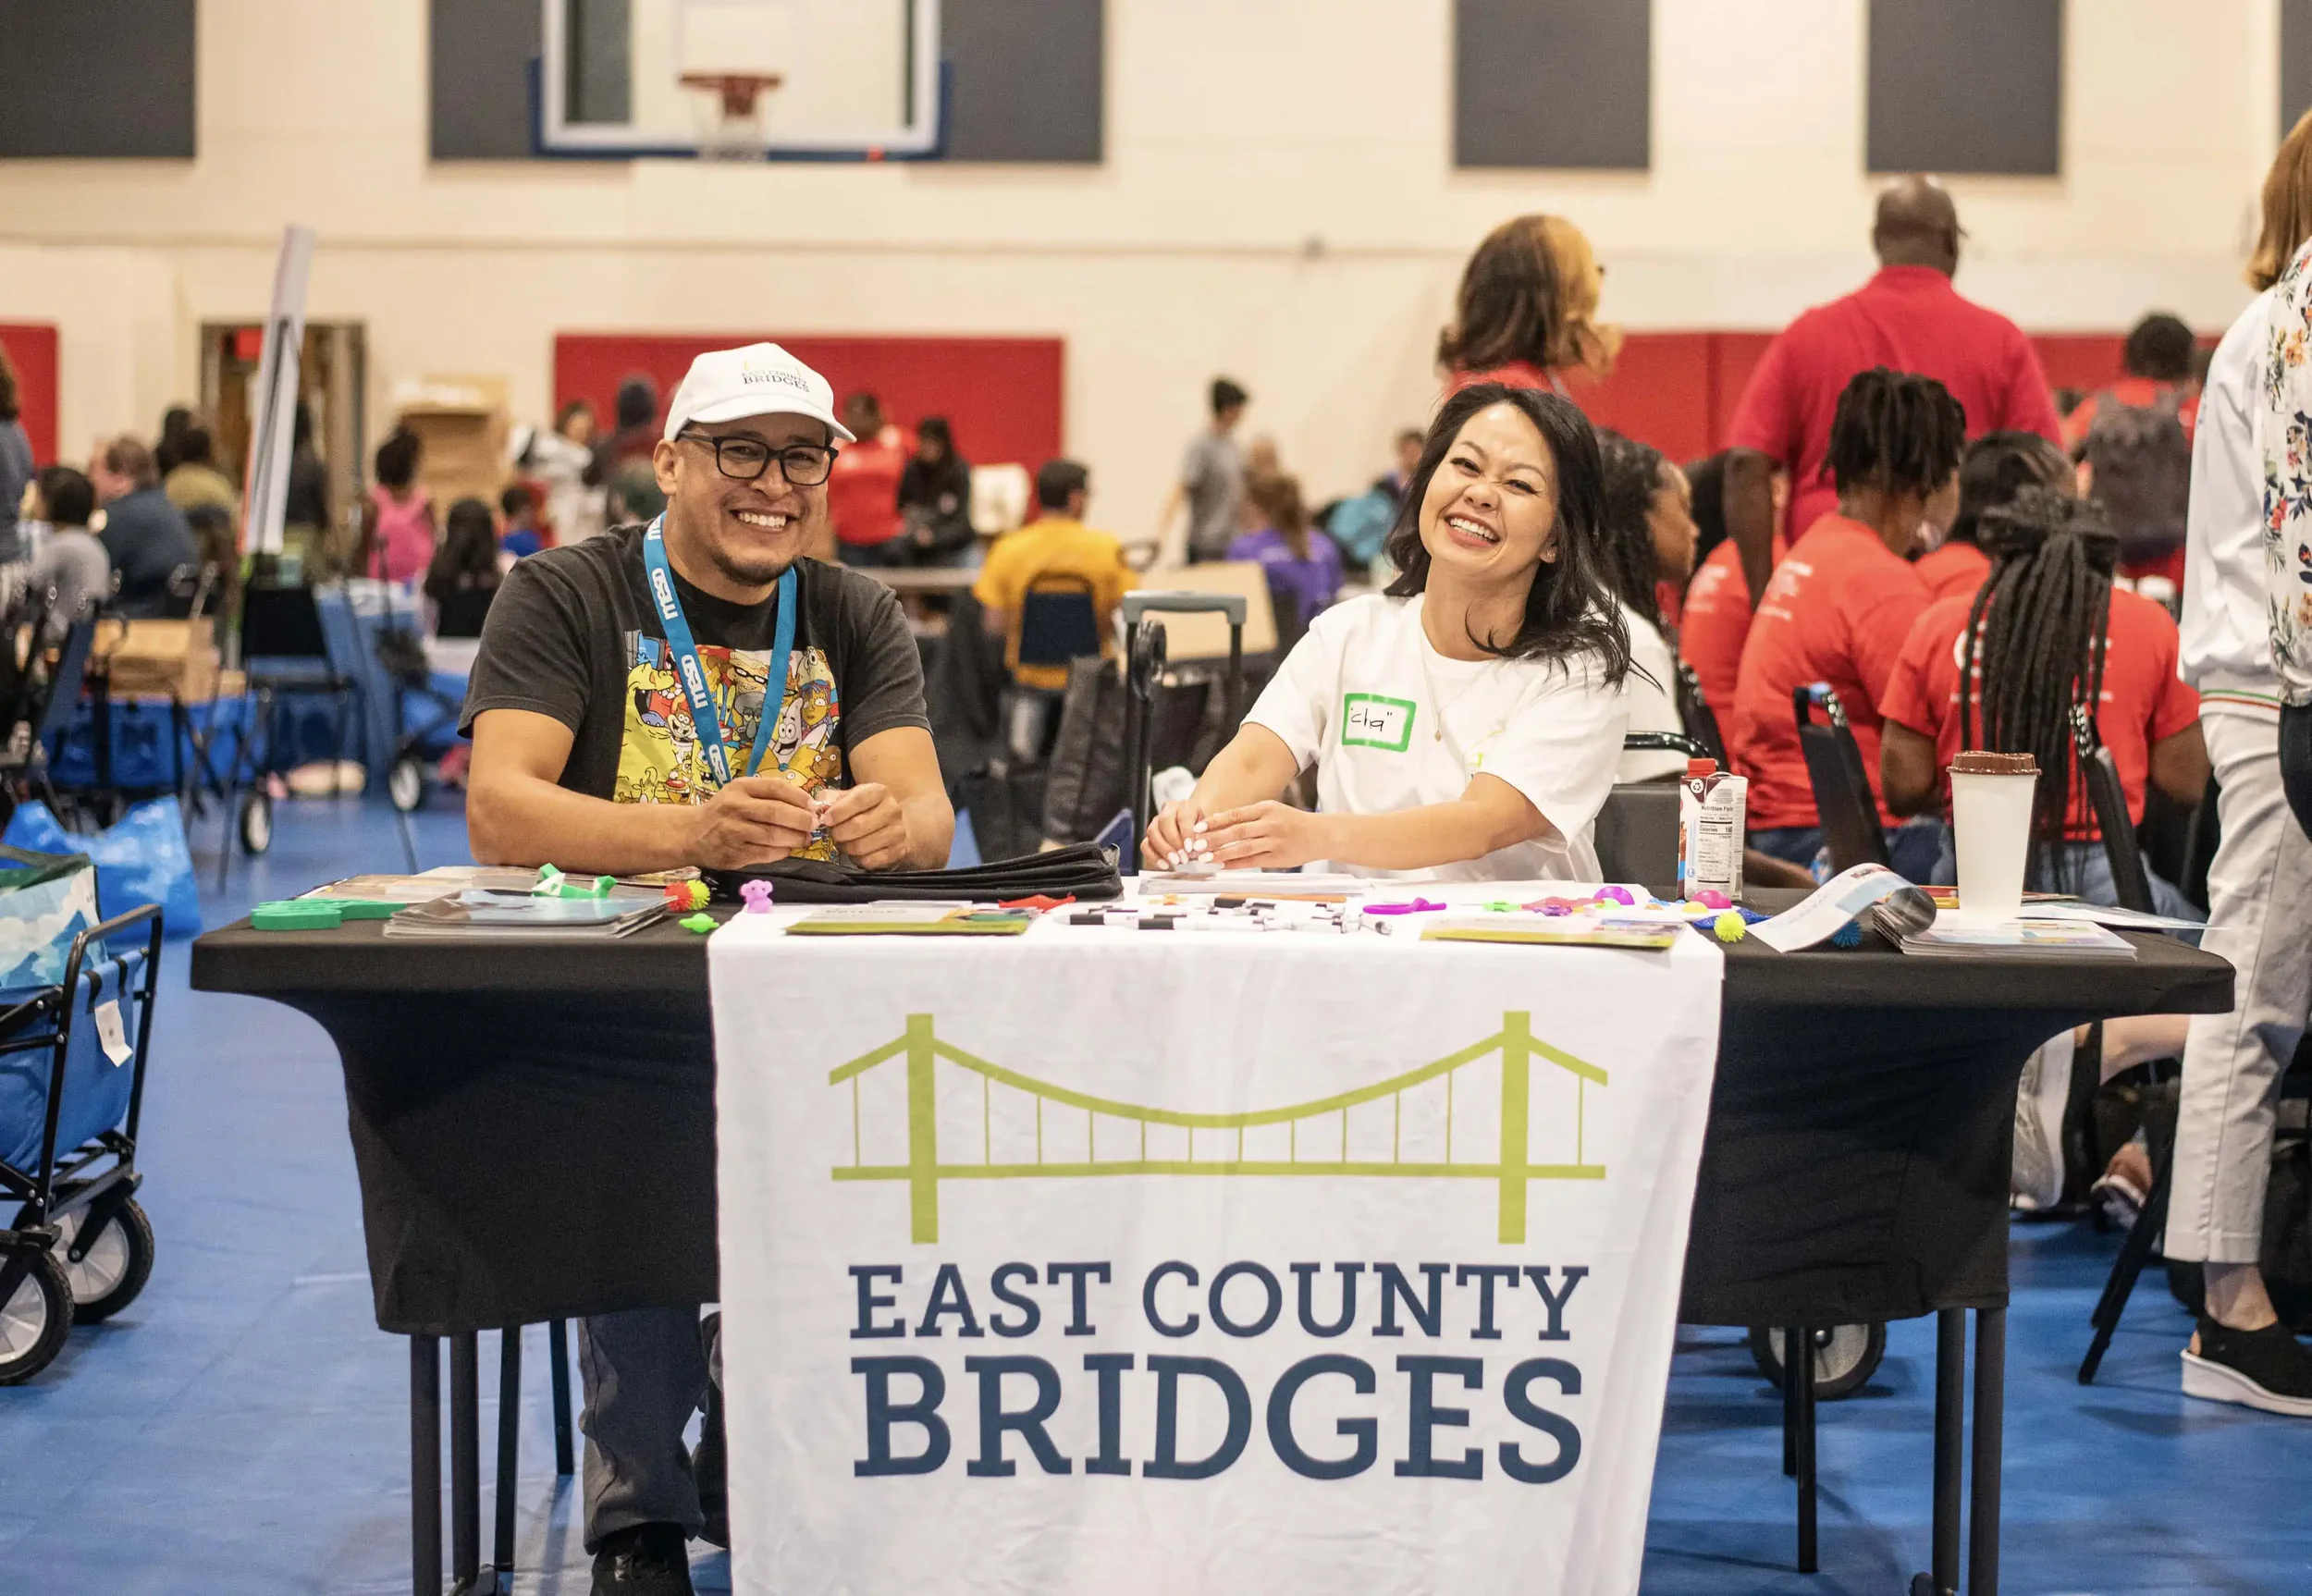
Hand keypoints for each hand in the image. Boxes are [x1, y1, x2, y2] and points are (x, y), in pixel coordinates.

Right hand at [686, 773, 821, 868]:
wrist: (691, 834)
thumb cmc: (724, 811)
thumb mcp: (740, 793)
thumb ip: (769, 795)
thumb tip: (807, 804)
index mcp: (740, 788)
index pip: (775, 787)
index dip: (799, 797)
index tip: (812, 805)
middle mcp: (735, 808)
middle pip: (776, 812)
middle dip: (801, 820)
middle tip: (814, 825)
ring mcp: (734, 832)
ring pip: (773, 836)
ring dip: (795, 838)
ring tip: (804, 838)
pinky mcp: (734, 854)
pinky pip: (766, 854)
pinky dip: (782, 852)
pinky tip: (787, 849)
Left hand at [824, 782, 912, 870]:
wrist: (892, 825)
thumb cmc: (863, 810)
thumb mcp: (847, 798)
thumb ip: (830, 799)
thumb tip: (821, 809)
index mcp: (879, 791)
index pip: (859, 799)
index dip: (839, 811)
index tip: (826, 820)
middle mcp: (892, 809)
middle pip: (859, 825)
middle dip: (838, 833)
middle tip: (833, 834)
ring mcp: (898, 831)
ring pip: (862, 846)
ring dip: (846, 847)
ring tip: (844, 843)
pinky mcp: (898, 851)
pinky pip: (870, 861)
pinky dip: (857, 860)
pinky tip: (857, 852)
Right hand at [1142, 795, 1209, 869]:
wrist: (1197, 832)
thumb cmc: (1204, 832)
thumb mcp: (1209, 832)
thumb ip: (1206, 837)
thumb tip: (1200, 846)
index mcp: (1186, 806)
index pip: (1183, 816)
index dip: (1186, 832)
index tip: (1190, 848)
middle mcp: (1169, 810)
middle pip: (1164, 821)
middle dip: (1173, 841)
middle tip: (1183, 857)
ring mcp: (1156, 821)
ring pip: (1152, 831)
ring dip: (1163, 849)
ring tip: (1175, 862)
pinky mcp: (1149, 836)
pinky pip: (1145, 844)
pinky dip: (1153, 856)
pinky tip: (1165, 865)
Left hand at [1201, 801, 1330, 869]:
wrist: (1321, 834)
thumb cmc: (1292, 822)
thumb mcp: (1272, 810)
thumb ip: (1249, 816)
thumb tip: (1219, 823)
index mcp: (1266, 808)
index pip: (1235, 814)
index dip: (1215, 821)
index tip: (1198, 828)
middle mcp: (1270, 824)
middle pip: (1237, 832)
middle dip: (1214, 839)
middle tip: (1196, 844)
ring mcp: (1275, 842)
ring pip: (1243, 848)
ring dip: (1222, 854)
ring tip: (1205, 858)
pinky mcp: (1278, 858)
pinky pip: (1253, 861)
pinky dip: (1236, 864)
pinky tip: (1223, 865)